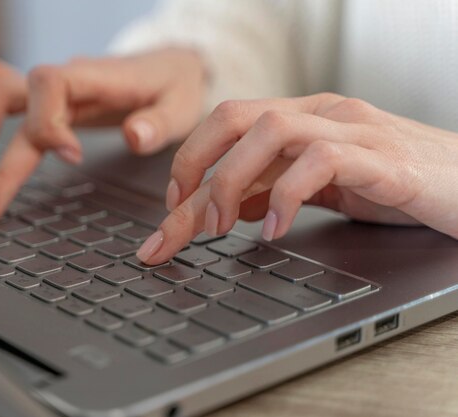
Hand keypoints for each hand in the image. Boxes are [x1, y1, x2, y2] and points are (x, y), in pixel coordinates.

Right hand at [0, 48, 206, 223]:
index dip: (49, 123)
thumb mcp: (182, 105)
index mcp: (96, 78)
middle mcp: (65, 81)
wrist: (171, 65)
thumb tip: (134, 136)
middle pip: (4, 95)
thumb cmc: (175, 87)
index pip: (50, 85)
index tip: (71, 157)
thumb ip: (160, 123)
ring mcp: (52, 90)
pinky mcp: (47, 100)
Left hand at [136, 93, 457, 263]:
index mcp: (302, 118)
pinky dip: (285, 196)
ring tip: (219, 227)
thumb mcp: (321, 188)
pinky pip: (321, 161)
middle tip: (177, 212)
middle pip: (235, 116)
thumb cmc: (396, 184)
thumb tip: (222, 206)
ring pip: (269, 131)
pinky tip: (272, 230)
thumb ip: (273, 189)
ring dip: (230, 180)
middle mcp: (320, 114)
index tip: (169, 206)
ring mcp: (352, 130)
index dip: (187, 162)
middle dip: (193, 163)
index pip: (226, 127)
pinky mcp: (381, 158)